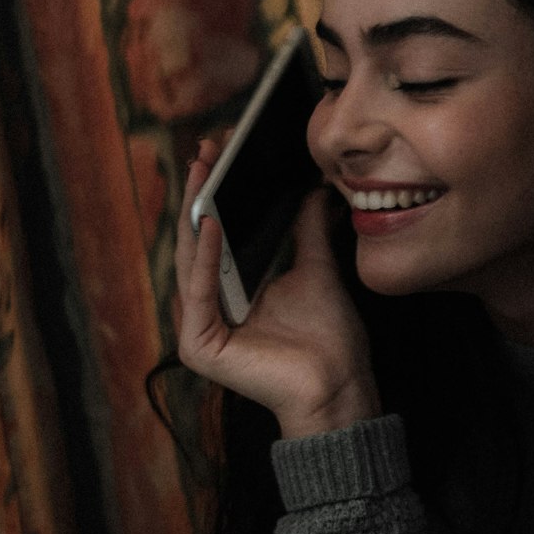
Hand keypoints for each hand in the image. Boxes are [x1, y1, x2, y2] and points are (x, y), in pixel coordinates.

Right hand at [174, 138, 381, 437]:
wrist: (340, 385)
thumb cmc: (330, 338)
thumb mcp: (316, 269)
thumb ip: (308, 232)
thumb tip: (312, 192)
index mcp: (230, 291)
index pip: (215, 233)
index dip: (215, 192)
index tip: (219, 151)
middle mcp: (208, 307)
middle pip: (199, 242)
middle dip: (202, 193)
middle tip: (205, 148)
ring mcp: (199, 328)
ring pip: (193, 260)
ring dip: (198, 214)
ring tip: (203, 171)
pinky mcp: (200, 346)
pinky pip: (199, 293)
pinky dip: (205, 257)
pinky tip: (211, 222)